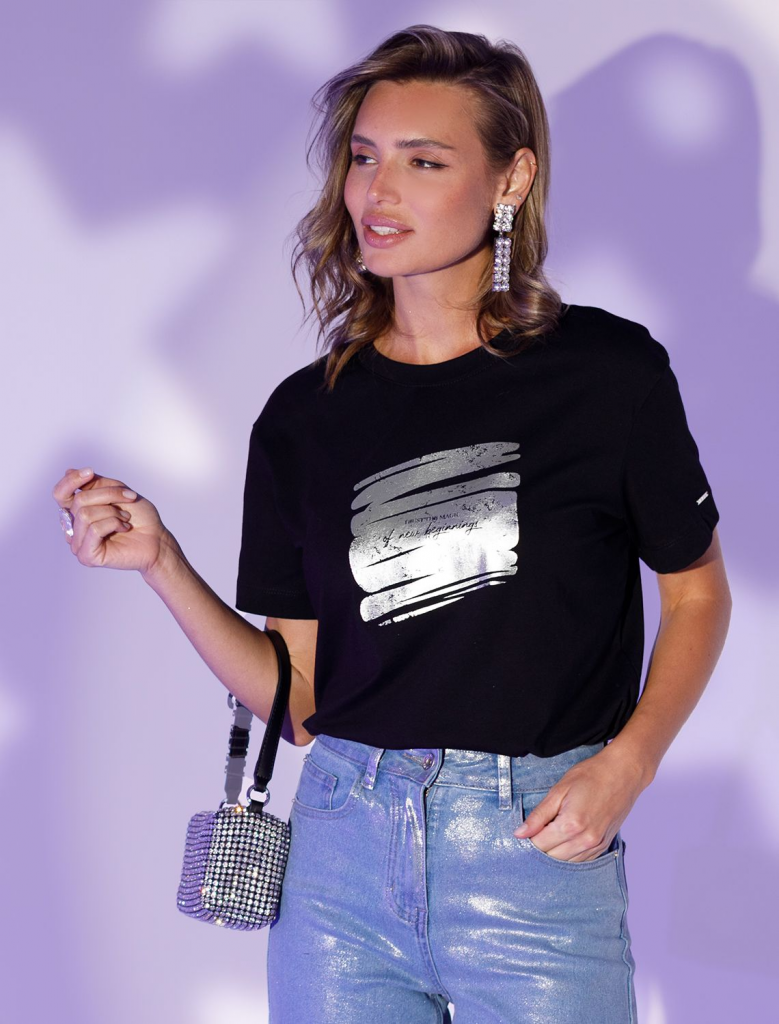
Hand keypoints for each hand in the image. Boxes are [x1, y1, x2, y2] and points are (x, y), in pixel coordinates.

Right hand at [52, 466, 172, 574]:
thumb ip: (94, 483)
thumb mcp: (118, 491)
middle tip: (129, 499)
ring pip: (85, 514)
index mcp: (78, 513)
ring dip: (113, 512)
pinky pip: (94, 529)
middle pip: (79, 500)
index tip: (89, 471)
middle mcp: (74, 529)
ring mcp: (79, 544)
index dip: (71, 481)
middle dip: (109, 495)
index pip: (60, 494)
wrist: (157, 539)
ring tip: (126, 518)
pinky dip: (113, 523)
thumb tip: (68, 471)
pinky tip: (124, 528)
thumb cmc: (140, 518)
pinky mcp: (87, 556)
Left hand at [513, 744, 647, 861]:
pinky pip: (581, 860)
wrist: (622, 773)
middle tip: (536, 831)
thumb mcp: (558, 790)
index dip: (528, 839)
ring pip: (566, 863)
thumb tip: (519, 834)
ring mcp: (597, 845)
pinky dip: (569, 854)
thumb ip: (538, 816)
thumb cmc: (590, 776)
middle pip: (552, 857)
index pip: (539, 845)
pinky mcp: (604, 845)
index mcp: (571, 825)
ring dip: (554, 852)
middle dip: (540, 847)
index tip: (524, 832)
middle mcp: (585, 840)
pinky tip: (565, 840)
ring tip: (550, 834)